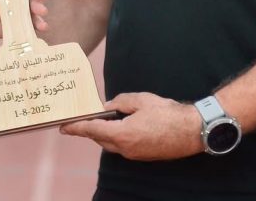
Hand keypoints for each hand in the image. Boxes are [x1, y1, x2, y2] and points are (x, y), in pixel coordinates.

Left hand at [0, 0, 47, 38]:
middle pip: (31, 1)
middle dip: (37, 5)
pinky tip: (35, 35)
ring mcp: (18, 14)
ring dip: (38, 20)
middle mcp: (17, 0)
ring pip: (31, 16)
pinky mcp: (15, 27)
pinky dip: (31, 32)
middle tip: (41, 10)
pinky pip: (24, 29)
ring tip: (42, 26)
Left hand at [59, 92, 202, 160]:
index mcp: (123, 134)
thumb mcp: (140, 100)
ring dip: (105, 132)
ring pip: (111, 144)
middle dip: (91, 128)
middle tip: (83, 118)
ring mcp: (135, 155)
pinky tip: (121, 125)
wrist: (192, 131)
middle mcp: (126, 148)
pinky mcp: (143, 156)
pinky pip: (123, 146)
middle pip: (100, 139)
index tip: (63, 127)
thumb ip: (120, 102)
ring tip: (102, 119)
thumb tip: (108, 106)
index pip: (93, 131)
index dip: (76, 128)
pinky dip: (117, 136)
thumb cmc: (167, 113)